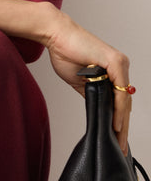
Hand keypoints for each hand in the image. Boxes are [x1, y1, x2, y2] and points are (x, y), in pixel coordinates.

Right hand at [44, 8, 131, 153]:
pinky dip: (118, 110)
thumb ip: (92, 93)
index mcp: (113, 70)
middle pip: (124, 103)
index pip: (119, 101)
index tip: (115, 138)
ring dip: (122, 122)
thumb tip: (98, 111)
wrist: (56, 35)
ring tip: (118, 141)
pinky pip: (119, 92)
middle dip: (122, 126)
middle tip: (120, 146)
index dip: (118, 121)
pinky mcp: (115, 62)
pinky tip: (116, 124)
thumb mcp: (80, 81)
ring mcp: (119, 64)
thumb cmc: (65, 52)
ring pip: (124, 100)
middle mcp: (120, 67)